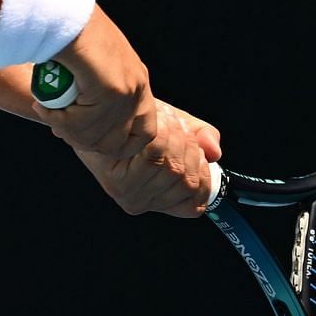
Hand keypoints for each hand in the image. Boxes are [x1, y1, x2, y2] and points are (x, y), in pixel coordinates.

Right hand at [28, 7, 155, 158]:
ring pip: (95, 136)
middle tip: (59, 128)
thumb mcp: (90, 65)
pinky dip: (58, 119)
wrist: (62, 14)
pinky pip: (82, 124)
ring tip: (47, 110)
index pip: (144, 133)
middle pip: (116, 142)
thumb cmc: (68, 34)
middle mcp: (137, 87)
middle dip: (84, 142)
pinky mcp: (112, 91)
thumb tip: (77, 124)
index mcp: (137, 81)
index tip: (91, 143)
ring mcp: (127, 91)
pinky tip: (43, 105)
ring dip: (66, 129)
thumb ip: (92, 92)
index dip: (119, 146)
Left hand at [71, 100, 222, 217]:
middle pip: (187, 181)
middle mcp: (143, 203)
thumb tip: (214, 152)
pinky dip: (161, 135)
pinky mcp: (118, 183)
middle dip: (188, 148)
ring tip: (163, 124)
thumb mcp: (179, 131)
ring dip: (175, 138)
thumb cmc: (138, 122)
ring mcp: (130, 196)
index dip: (203, 175)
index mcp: (158, 199)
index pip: (196, 204)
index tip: (197, 151)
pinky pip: (157, 155)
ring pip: (173, 167)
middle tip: (175, 128)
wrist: (101, 111)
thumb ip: (202, 140)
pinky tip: (153, 126)